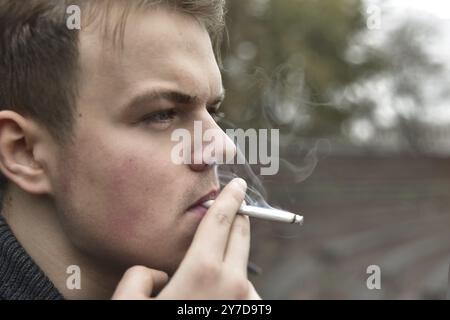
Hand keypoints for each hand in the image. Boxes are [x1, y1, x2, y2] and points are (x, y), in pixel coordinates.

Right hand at [112, 178, 260, 299]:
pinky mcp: (250, 317)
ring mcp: (245, 304)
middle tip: (234, 210)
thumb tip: (159, 273)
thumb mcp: (127, 302)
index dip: (230, 198)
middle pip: (241, 235)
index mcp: (202, 271)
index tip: (237, 185)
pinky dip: (237, 289)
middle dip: (238, 219)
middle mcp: (232, 283)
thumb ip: (140, 275)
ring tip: (215, 272)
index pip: (221, 220)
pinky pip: (247, 295)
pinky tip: (219, 298)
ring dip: (234, 261)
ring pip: (244, 268)